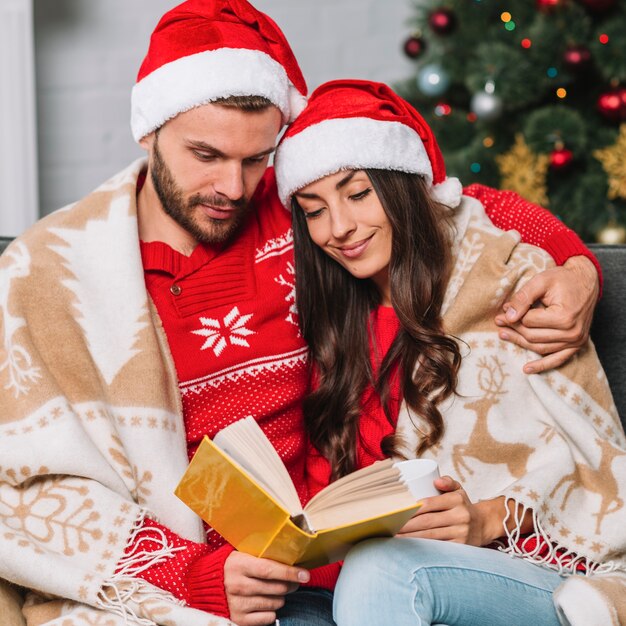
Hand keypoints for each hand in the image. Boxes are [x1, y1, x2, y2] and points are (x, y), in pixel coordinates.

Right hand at [224, 551, 308, 625]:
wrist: (205, 584)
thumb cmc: (232, 566)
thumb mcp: (242, 554)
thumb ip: (262, 555)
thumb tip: (290, 557)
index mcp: (239, 565)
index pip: (269, 570)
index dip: (289, 572)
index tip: (305, 574)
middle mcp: (238, 585)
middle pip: (276, 588)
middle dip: (290, 585)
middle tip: (293, 581)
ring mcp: (238, 604)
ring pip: (275, 603)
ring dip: (280, 597)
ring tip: (275, 591)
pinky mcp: (238, 619)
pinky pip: (267, 618)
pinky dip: (271, 611)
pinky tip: (266, 602)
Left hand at [395, 476, 497, 545]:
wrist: (483, 524)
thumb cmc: (462, 505)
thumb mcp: (458, 489)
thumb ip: (447, 481)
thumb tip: (436, 481)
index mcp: (457, 500)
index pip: (430, 503)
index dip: (412, 508)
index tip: (398, 511)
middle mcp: (460, 516)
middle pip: (427, 521)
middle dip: (407, 525)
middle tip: (392, 525)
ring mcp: (461, 533)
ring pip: (431, 536)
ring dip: (412, 537)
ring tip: (396, 536)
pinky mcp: (461, 547)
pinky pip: (439, 547)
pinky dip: (424, 547)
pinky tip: (411, 547)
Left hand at [494, 255, 598, 373]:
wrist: (586, 282)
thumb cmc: (563, 279)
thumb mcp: (541, 281)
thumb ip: (523, 297)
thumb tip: (508, 316)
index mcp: (565, 317)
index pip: (529, 321)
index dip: (514, 314)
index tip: (505, 307)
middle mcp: (572, 333)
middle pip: (533, 336)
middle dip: (513, 328)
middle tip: (498, 320)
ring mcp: (576, 341)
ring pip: (540, 347)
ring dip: (520, 343)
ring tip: (503, 334)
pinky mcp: (576, 345)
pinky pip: (557, 360)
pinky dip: (542, 366)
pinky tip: (526, 369)